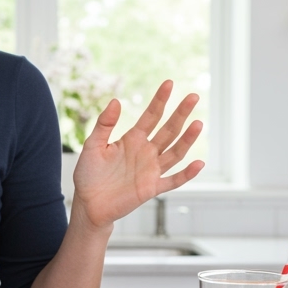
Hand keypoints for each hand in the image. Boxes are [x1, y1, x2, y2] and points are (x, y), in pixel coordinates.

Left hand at [70, 81, 203, 230]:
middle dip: (180, 114)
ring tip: (198, 124)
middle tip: (193, 97)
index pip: (151, 116)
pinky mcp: (152, 188)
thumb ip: (104, 124)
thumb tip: (116, 100)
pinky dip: (186, 174)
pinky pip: (173, 180)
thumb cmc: (88, 174)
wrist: (88, 204)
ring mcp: (151, 170)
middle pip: (168, 130)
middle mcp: (146, 152)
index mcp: (132, 139)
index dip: (160, 100)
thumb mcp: (93, 145)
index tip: (169, 83)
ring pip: (175, 152)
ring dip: (187, 139)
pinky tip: (199, 163)